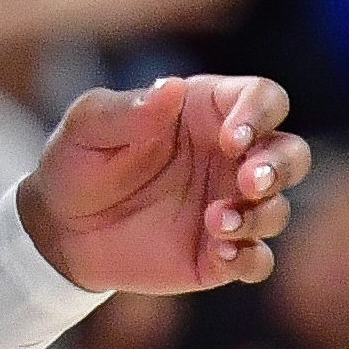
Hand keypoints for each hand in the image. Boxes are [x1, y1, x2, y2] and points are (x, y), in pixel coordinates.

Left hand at [18, 75, 311, 294]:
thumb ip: (128, 109)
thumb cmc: (77, 162)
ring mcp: (230, 206)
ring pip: (278, 208)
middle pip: (290, 153)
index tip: (234, 138)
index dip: (260, 114)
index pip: (263, 98)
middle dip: (280, 166)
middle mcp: (230, 159)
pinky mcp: (219, 254)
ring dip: (260, 214)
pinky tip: (223, 255)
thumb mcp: (87, 127)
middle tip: (250, 181)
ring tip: (216, 221)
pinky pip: (258, 260)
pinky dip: (251, 260)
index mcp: (207, 113)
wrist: (59, 228)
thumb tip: (171, 88)